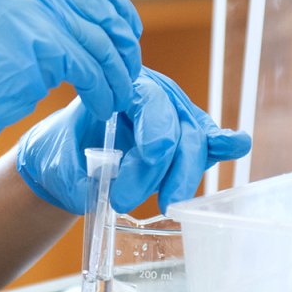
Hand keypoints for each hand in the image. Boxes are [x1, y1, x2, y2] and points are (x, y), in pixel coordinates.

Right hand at [0, 0, 142, 184]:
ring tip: (117, 96)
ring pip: (96, 38)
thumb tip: (85, 22)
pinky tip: (102, 105)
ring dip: (115, 72)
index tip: (127, 30)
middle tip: (129, 70)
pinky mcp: (38, 39)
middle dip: (119, 40)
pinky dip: (102, 89)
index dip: (110, 3)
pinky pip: (89, 66)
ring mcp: (28, 6)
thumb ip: (29, 14)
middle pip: (93, 3)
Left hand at [15, 66, 251, 213]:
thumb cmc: (59, 155)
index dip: (153, 136)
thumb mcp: (57, 165)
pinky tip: (234, 145)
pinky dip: (219, 146)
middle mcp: (150, 93)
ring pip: (194, 139)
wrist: (62, 162)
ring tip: (168, 205)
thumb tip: (102, 183)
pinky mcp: (184, 136)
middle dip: (167, 167)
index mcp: (116, 85)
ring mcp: (171, 112)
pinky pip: (206, 141)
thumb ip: (79, 175)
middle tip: (136, 202)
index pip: (147, 101)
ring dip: (185, 173)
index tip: (144, 162)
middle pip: (177, 124)